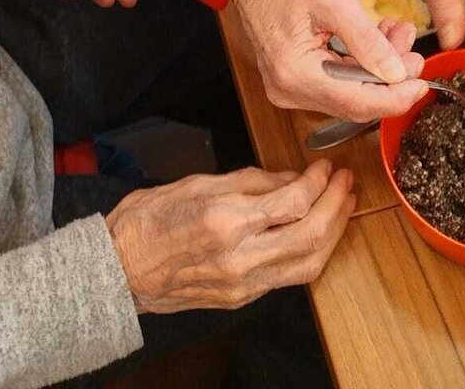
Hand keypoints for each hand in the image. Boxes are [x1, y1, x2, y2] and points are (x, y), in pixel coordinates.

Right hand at [106, 160, 353, 312]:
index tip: (324, 167)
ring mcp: (242, 284)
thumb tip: (289, 179)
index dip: (317, 181)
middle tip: (345, 183)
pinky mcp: (241, 298)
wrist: (120, 270)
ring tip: (342, 207)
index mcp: (225, 220)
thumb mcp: (197, 183)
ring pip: (307, 265)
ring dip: (333, 234)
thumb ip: (249, 181)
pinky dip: (310, 253)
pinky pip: (288, 277)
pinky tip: (315, 234)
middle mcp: (239, 257)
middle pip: (310, 236)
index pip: (292, 201)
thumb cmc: (148, 220)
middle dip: (337, 206)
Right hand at [231, 0, 428, 120]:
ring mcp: (289, 88)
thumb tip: (398, 73)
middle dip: (390, 77)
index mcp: (297, 75)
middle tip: (412, 50)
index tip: (423, 82)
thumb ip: (368, 40)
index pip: (358, 103)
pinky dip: (359, 64)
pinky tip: (375, 40)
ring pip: (348, 92)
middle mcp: (290, 91)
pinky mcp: (292, 79)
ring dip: (377, 67)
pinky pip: (335, 82)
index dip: (396, 97)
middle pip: (355, 100)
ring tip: (397, 34)